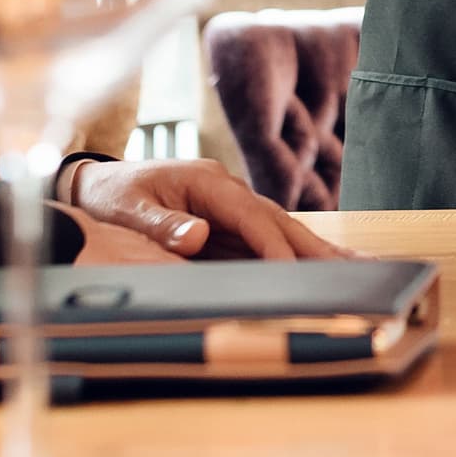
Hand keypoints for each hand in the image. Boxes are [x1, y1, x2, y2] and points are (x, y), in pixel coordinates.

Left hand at [65, 156, 343, 260]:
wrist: (96, 184)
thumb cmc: (111, 196)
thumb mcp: (127, 210)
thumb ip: (161, 223)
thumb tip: (198, 236)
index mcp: (206, 182)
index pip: (251, 216)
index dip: (273, 246)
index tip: (292, 274)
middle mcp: (227, 190)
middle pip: (280, 220)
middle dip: (318, 245)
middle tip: (359, 267)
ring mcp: (231, 204)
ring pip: (282, 229)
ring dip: (317, 251)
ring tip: (359, 268)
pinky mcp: (228, 221)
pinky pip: (268, 239)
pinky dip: (296, 254)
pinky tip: (320, 268)